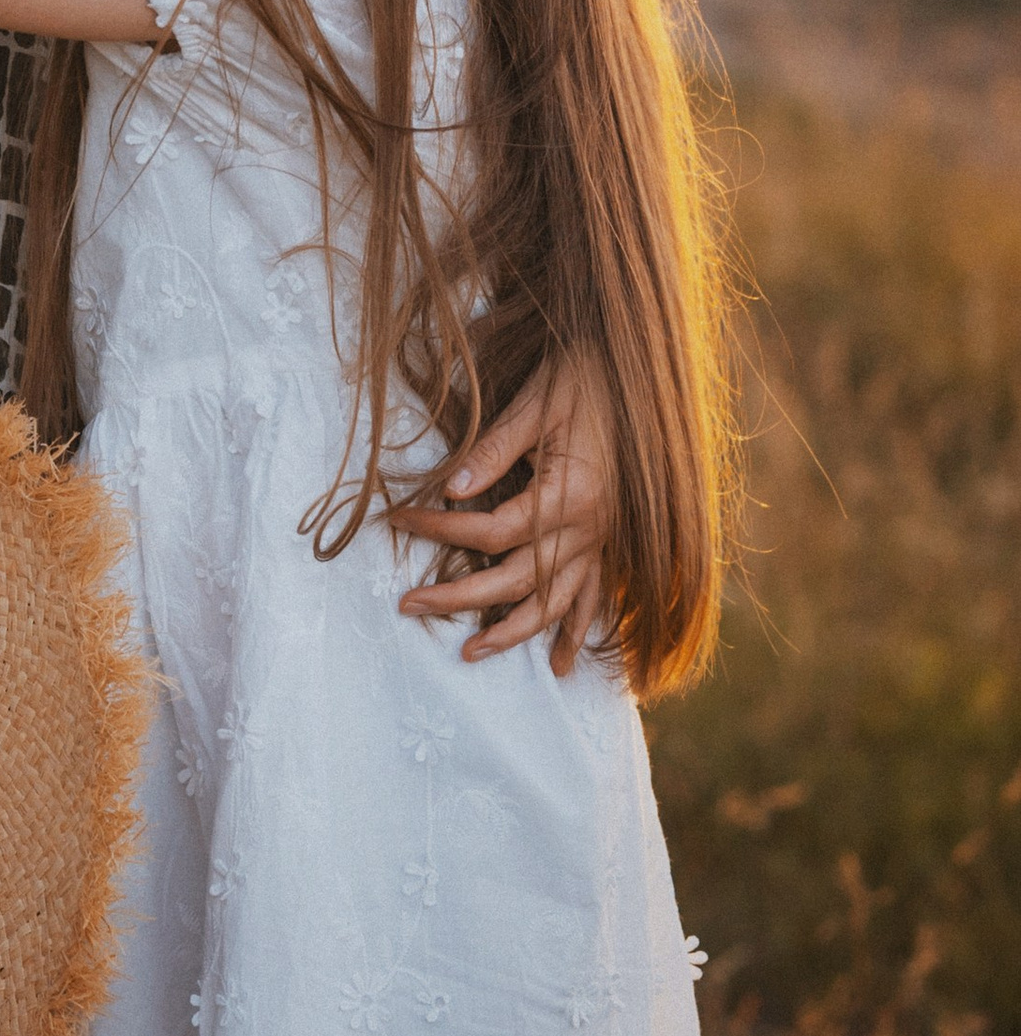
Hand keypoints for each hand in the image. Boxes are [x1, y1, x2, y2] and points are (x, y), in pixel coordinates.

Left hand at [391, 356, 617, 669]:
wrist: (637, 371)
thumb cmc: (579, 379)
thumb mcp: (534, 404)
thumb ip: (494, 450)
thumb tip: (452, 490)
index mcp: (570, 495)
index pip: (492, 531)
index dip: (442, 531)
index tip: (398, 520)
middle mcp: (590, 529)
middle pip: (516, 581)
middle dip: (459, 598)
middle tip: (408, 605)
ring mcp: (603, 541)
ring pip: (555, 605)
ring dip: (512, 633)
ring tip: (469, 654)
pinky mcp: (610, 541)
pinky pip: (594, 599)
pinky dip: (574, 632)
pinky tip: (558, 664)